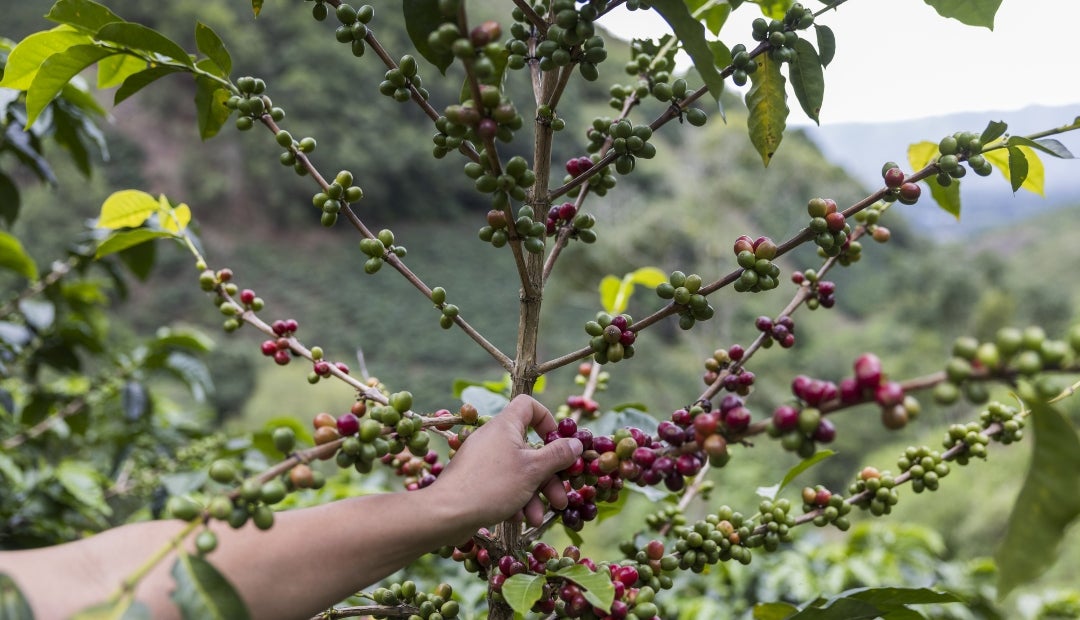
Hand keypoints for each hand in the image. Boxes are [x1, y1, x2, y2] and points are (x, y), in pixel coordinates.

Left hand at [430, 395, 582, 531]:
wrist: (447, 514)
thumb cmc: (493, 485)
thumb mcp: (533, 470)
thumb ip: (557, 455)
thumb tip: (576, 443)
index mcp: (505, 426)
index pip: (529, 405)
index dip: (547, 420)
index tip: (558, 443)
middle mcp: (493, 438)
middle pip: (530, 449)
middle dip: (548, 476)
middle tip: (560, 499)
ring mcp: (483, 460)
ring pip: (518, 472)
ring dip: (533, 495)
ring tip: (538, 518)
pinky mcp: (475, 480)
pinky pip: (502, 484)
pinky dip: (513, 500)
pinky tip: (516, 519)